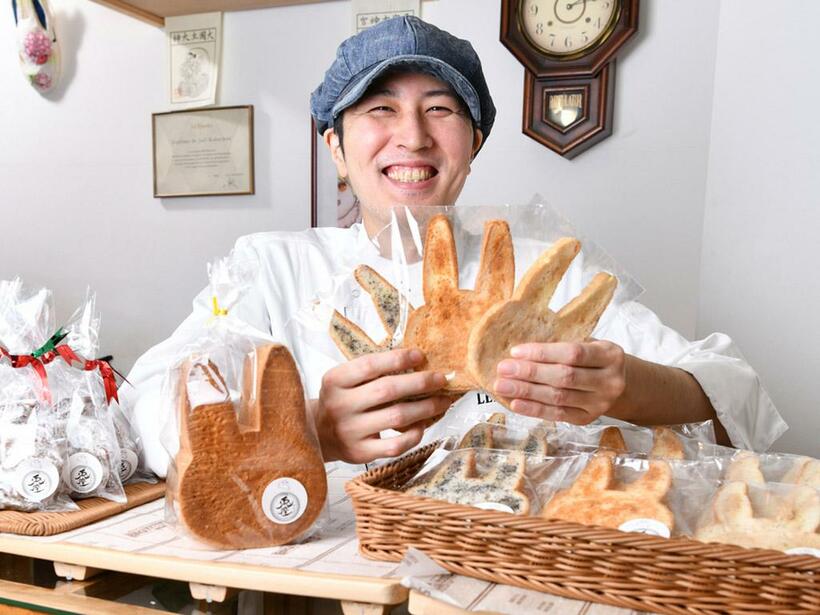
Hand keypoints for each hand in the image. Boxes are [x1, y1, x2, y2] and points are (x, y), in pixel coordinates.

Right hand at [312, 348, 451, 463]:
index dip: (398, 359)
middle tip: (441, 379)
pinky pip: (396, 445)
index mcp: (335, 381)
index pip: (369, 365)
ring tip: (442, 401)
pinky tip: (422, 425)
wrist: (320, 434)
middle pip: (387, 390)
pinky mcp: (360, 453)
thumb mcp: (346, 380)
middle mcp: (340, 405)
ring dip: (426, 408)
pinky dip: (414, 435)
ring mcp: (350, 431)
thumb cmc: (342, 400)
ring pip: (397, 417)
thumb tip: (416, 362)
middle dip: (420, 383)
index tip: (420, 356)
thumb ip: (372, 371)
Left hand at [492, 340, 625, 423]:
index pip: (573, 353)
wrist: (623, 386)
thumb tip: (521, 352)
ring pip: (558, 397)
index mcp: (610, 355)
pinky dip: (534, 409)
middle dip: (529, 373)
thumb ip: (563, 347)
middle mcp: (609, 381)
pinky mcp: (588, 419)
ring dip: (526, 392)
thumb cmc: (595, 360)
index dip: (543, 353)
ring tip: (502, 386)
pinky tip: (516, 403)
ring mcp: (600, 403)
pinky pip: (557, 414)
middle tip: (503, 369)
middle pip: (564, 377)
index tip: (516, 351)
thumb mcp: (589, 345)